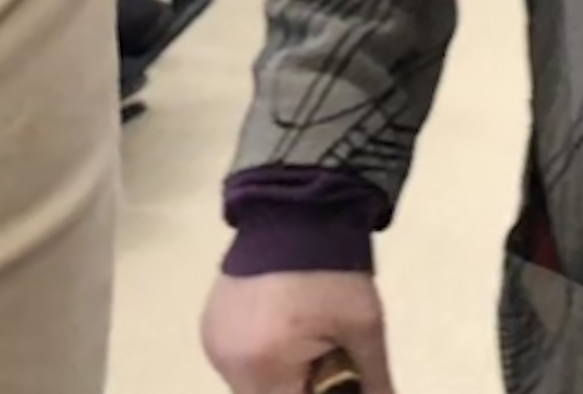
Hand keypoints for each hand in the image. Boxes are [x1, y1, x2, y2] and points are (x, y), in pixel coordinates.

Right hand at [202, 270, 394, 393]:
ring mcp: (214, 346)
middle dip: (297, 386)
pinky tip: (282, 326)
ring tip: (304, 334)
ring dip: (278, 375)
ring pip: (250, 386)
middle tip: (324, 356)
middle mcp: (228, 366)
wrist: (297, 206)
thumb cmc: (334, 268)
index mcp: (264, 369)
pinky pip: (237, 362)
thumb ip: (372, 380)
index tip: (337, 379)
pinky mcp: (210, 328)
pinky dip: (261, 356)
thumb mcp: (364, 325)